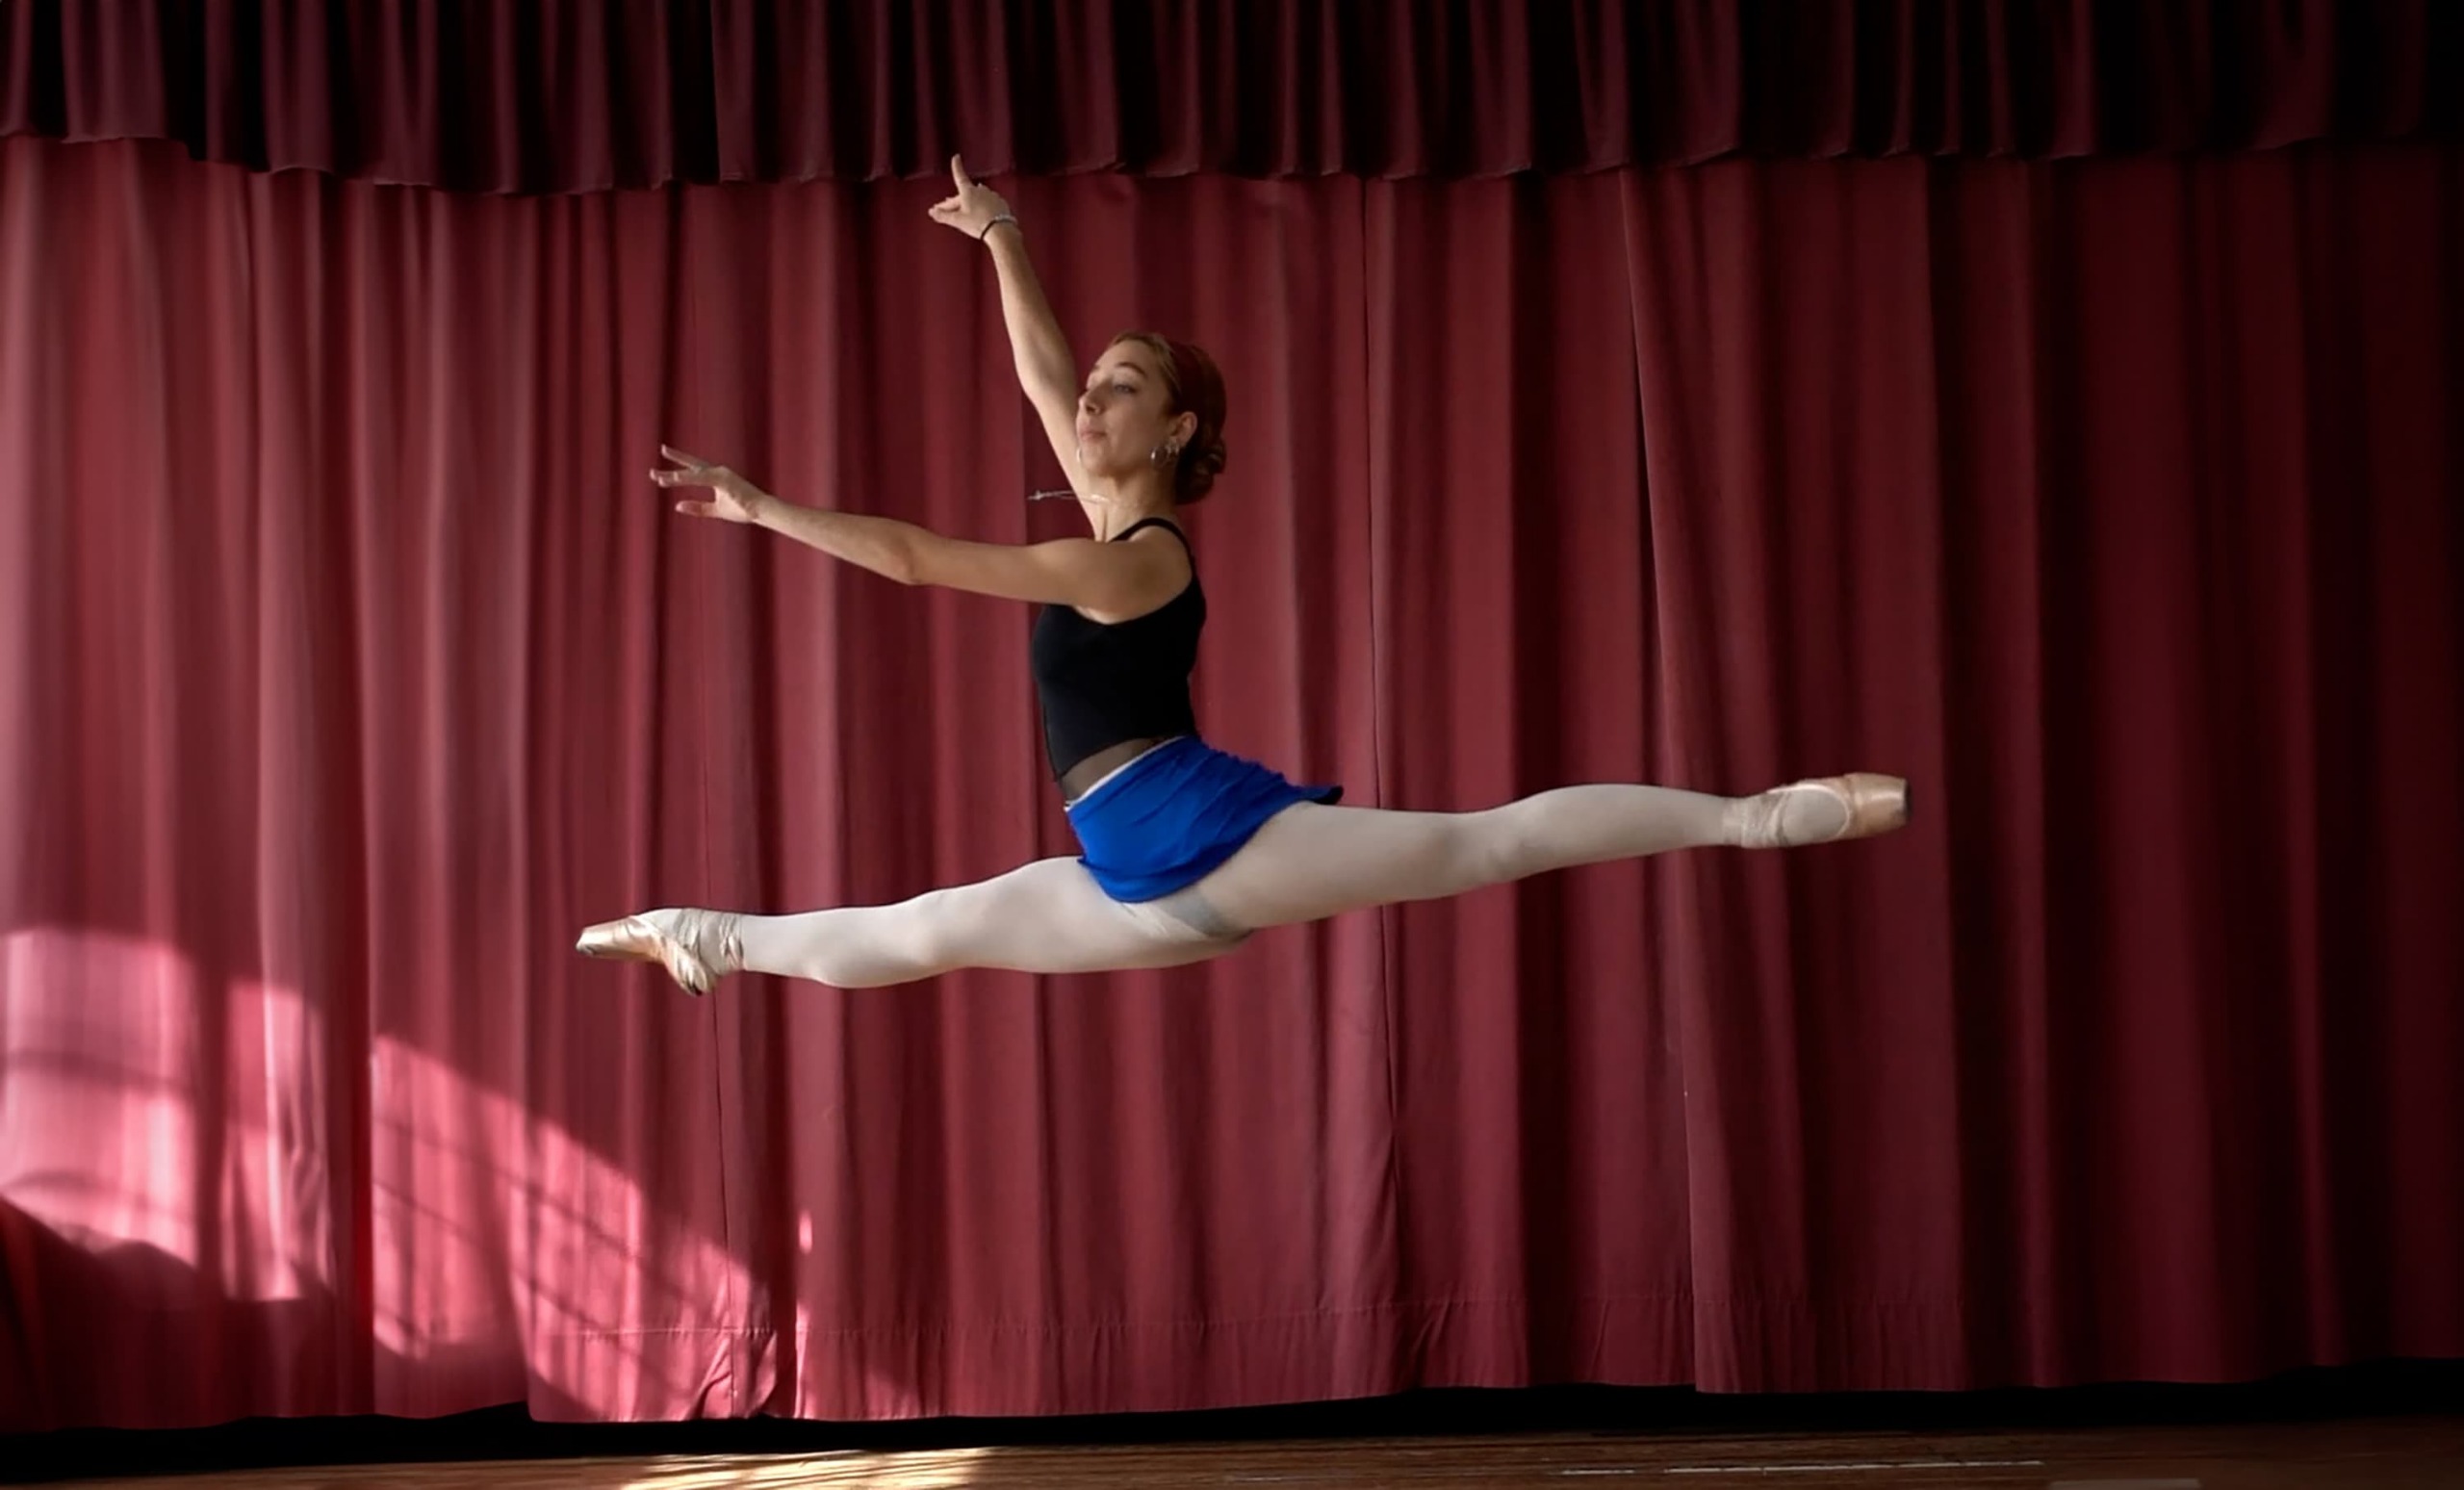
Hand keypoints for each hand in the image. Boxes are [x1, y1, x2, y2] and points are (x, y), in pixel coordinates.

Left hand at [651, 445, 768, 523]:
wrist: (761, 511)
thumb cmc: (742, 509)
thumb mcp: (715, 510)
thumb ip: (697, 508)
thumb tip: (677, 506)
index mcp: (714, 477)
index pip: (692, 467)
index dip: (678, 462)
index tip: (662, 455)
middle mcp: (716, 472)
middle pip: (690, 466)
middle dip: (673, 465)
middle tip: (653, 468)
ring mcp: (721, 475)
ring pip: (694, 473)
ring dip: (677, 476)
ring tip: (660, 478)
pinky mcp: (725, 480)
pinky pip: (703, 478)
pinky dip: (690, 478)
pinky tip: (677, 478)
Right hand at [927, 155, 1012, 239]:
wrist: (1000, 230)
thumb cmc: (977, 223)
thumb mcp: (958, 221)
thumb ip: (944, 216)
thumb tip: (932, 212)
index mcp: (968, 191)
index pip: (959, 176)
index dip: (957, 167)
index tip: (956, 157)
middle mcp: (980, 190)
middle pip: (964, 194)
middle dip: (955, 202)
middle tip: (945, 209)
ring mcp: (992, 196)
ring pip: (976, 198)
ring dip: (969, 203)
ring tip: (964, 209)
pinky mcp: (1000, 204)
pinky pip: (988, 203)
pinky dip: (982, 207)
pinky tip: (982, 213)